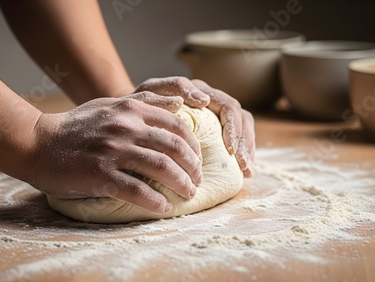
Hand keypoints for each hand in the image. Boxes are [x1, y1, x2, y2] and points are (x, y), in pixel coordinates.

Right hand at [27, 92, 202, 212]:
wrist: (38, 143)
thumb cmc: (76, 126)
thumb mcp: (110, 104)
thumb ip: (144, 102)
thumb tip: (179, 102)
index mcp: (131, 109)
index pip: (177, 126)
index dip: (194, 146)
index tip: (196, 160)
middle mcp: (126, 127)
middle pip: (174, 147)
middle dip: (193, 167)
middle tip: (197, 180)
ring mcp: (113, 151)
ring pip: (161, 168)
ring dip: (181, 184)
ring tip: (188, 194)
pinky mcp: (100, 174)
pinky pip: (137, 190)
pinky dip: (155, 201)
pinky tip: (163, 207)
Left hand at [136, 77, 254, 176]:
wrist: (128, 117)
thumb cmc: (137, 106)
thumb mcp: (149, 93)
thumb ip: (172, 89)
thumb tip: (203, 100)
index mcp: (200, 91)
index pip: (228, 106)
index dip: (232, 127)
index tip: (230, 149)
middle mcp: (211, 100)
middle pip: (240, 117)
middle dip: (244, 140)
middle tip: (242, 163)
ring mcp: (213, 114)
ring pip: (243, 127)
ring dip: (247, 147)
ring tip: (246, 169)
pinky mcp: (214, 130)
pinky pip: (236, 139)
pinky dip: (242, 153)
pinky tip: (243, 170)